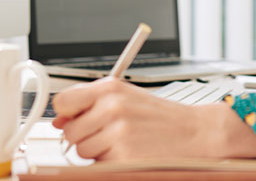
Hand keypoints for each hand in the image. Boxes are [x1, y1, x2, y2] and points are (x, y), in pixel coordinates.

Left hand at [51, 78, 255, 160]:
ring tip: (123, 142)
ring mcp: (118, 134)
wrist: (197, 132)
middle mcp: (112, 108)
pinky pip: (99, 166)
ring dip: (97, 152)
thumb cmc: (162, 117)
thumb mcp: (127, 97)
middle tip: (109, 133)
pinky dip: (110, 163)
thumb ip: (91, 103)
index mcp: (111, 88)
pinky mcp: (124, 158)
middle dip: (84, 137)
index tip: (73, 119)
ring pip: (82, 152)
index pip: (62, 101)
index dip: (65, 114)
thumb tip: (58, 120)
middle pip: (70, 132)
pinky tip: (130, 153)